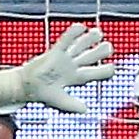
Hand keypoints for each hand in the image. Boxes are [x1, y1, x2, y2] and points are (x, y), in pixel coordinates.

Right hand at [0, 22, 116, 114]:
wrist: (26, 87)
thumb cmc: (42, 94)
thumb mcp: (60, 102)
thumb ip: (73, 105)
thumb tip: (86, 110)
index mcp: (76, 78)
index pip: (94, 73)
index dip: (104, 71)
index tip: (112, 68)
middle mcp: (72, 66)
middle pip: (89, 57)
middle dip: (100, 52)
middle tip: (109, 47)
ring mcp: (63, 58)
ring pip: (79, 47)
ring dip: (89, 40)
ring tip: (98, 33)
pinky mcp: (54, 53)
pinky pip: (65, 41)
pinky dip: (72, 34)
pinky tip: (81, 27)